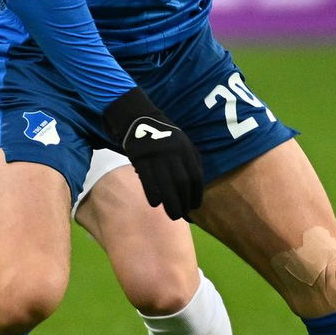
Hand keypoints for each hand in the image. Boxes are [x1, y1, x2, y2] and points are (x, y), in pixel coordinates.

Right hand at [102, 87, 202, 219]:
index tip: (195, 207)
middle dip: (184, 202)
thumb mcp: (182, 143)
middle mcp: (174, 152)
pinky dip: (153, 193)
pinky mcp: (141, 158)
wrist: (138, 119)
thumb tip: (197, 188)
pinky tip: (155, 203)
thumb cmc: (164, 136)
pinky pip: (148, 179)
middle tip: (182, 215)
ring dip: (170, 203)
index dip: (196, 194)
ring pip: (166, 183)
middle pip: (182, 182)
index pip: (195, 176)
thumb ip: (191, 161)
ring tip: (172, 215)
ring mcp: (157, 155)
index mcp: (186, 149)